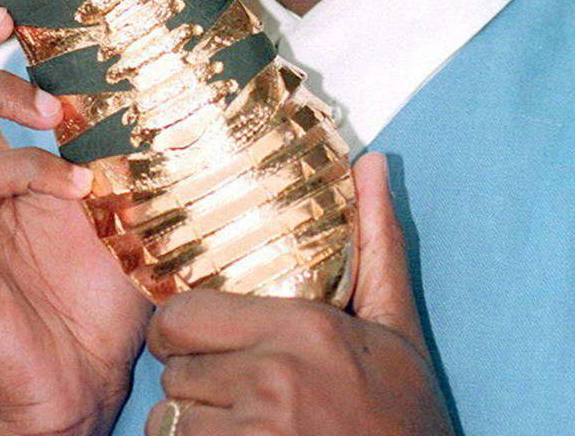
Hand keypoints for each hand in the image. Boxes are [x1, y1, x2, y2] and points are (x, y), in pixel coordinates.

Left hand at [145, 153, 451, 434]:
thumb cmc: (404, 418)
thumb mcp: (394, 329)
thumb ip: (377, 245)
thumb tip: (371, 164)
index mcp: (301, 327)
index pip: (182, 316)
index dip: (179, 330)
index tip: (196, 341)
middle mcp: (272, 377)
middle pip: (172, 370)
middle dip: (187, 378)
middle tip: (215, 386)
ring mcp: (256, 433)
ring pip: (170, 423)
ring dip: (189, 426)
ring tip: (224, 424)